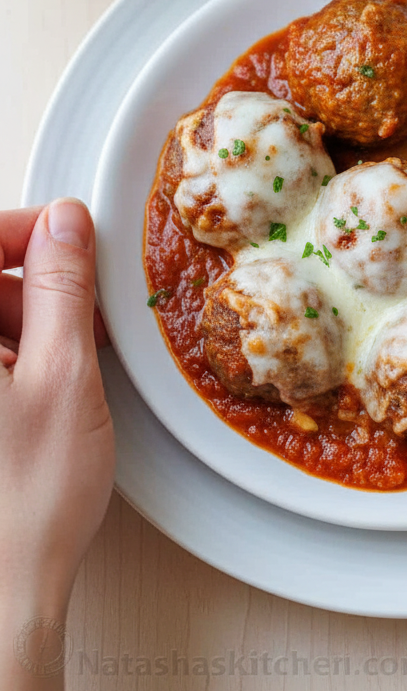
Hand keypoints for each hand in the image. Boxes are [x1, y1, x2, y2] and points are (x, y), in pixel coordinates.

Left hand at [0, 201, 113, 689]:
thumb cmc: (18, 508)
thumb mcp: (63, 374)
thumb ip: (62, 284)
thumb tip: (64, 224)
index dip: (24, 230)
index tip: (66, 240)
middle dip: (24, 288)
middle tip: (74, 320)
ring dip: (15, 328)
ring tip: (59, 369)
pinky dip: (0, 365)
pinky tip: (31, 398)